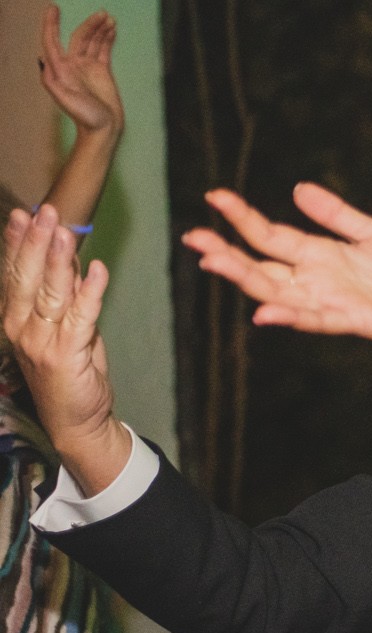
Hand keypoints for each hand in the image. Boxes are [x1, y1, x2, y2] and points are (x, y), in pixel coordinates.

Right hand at [2, 207, 126, 484]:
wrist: (76, 420)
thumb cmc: (71, 370)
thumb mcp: (62, 327)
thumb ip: (63, 297)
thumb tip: (70, 260)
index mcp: (15, 319)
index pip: (13, 274)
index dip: (18, 242)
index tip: (24, 214)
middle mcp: (22, 328)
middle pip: (28, 277)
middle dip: (37, 242)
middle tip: (45, 212)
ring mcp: (42, 342)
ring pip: (51, 293)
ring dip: (59, 260)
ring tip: (63, 232)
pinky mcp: (68, 354)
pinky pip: (82, 317)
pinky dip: (91, 292)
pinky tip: (97, 270)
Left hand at [38, 7, 122, 139]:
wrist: (102, 128)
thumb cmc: (83, 115)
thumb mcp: (63, 98)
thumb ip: (50, 79)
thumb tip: (42, 57)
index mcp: (59, 68)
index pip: (52, 40)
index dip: (51, 23)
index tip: (53, 8)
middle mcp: (72, 64)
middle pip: (78, 36)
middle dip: (89, 24)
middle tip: (102, 13)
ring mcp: (87, 66)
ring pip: (92, 40)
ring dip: (99, 28)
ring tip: (109, 18)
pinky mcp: (102, 70)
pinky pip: (103, 49)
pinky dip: (107, 38)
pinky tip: (112, 29)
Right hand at [184, 183, 371, 353]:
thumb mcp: (371, 232)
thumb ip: (336, 214)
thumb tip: (298, 188)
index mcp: (317, 255)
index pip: (270, 236)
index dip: (242, 217)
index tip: (215, 196)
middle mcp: (314, 280)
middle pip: (260, 267)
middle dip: (227, 252)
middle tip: (193, 237)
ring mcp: (329, 302)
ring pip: (276, 292)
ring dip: (245, 279)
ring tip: (214, 262)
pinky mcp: (351, 320)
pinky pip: (313, 319)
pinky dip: (289, 316)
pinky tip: (265, 311)